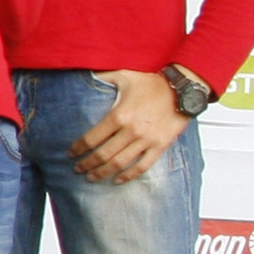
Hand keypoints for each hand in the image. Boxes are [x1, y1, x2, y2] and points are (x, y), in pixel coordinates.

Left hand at [72, 68, 186, 183]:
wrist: (182, 90)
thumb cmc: (152, 82)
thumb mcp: (123, 75)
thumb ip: (102, 77)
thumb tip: (85, 72)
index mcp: (118, 115)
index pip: (92, 138)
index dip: (79, 148)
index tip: (71, 153)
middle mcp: (131, 131)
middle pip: (103, 154)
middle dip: (87, 164)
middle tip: (77, 169)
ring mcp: (146, 141)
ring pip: (120, 163)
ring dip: (103, 173)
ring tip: (92, 178)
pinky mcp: (160, 146)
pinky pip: (143, 166)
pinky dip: (129, 175)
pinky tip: (118, 180)